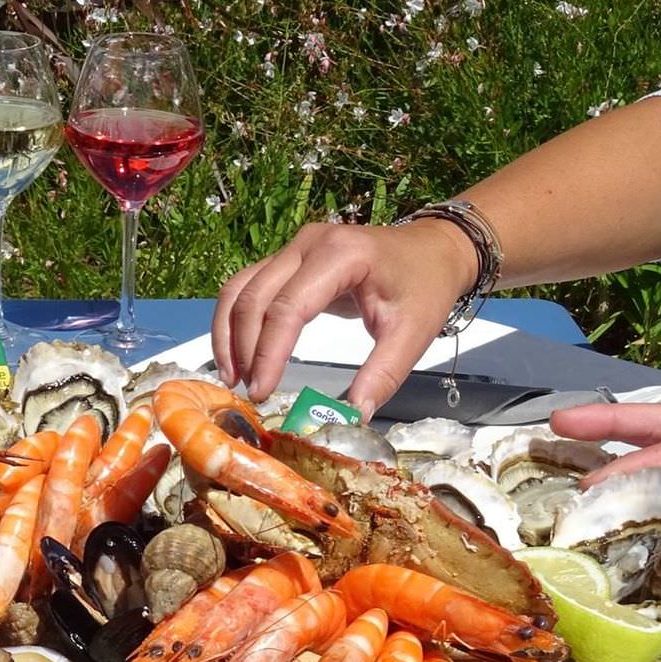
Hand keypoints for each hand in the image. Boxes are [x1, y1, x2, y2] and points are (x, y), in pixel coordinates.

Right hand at [213, 219, 477, 412]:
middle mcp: (308, 244)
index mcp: (341, 255)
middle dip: (244, 349)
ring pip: (239, 289)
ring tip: (233, 378)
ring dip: (228, 335)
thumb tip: (353, 418)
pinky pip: (246, 286)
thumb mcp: (412, 334)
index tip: (263, 392)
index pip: (289, 307)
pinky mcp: (287, 259)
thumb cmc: (424, 286)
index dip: (269, 353)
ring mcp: (293, 248)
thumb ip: (382, 375)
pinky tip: (236, 356)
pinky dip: (234, 322)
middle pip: (254, 297)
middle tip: (250, 393)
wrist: (432, 249)